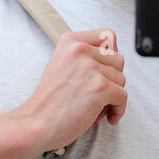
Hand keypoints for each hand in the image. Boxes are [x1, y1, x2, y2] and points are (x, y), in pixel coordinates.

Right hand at [16, 29, 126, 151]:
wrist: (35, 123)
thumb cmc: (48, 101)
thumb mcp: (61, 64)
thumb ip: (83, 57)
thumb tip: (112, 59)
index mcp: (70, 41)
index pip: (108, 35)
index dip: (111, 54)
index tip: (105, 70)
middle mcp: (80, 49)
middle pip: (118, 59)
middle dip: (113, 79)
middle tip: (98, 94)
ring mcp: (90, 67)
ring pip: (121, 79)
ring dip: (113, 97)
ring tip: (95, 107)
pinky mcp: (99, 86)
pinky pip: (123, 97)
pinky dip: (118, 110)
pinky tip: (107, 117)